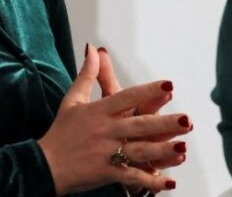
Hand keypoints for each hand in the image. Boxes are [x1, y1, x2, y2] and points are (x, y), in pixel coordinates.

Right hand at [38, 45, 189, 194]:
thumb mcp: (72, 100)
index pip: (127, 97)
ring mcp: (106, 153)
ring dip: (162, 151)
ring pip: (139, 151)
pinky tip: (168, 182)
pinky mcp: (106, 172)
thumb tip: (93, 49)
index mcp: (98, 111)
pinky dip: (150, 182)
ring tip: (183, 148)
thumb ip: (87, 74)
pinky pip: (131, 177)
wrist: (44, 164)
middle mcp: (105, 131)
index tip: (168, 85)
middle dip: (163, 123)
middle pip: (138, 125)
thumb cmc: (60, 131)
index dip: (148, 91)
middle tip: (186, 120)